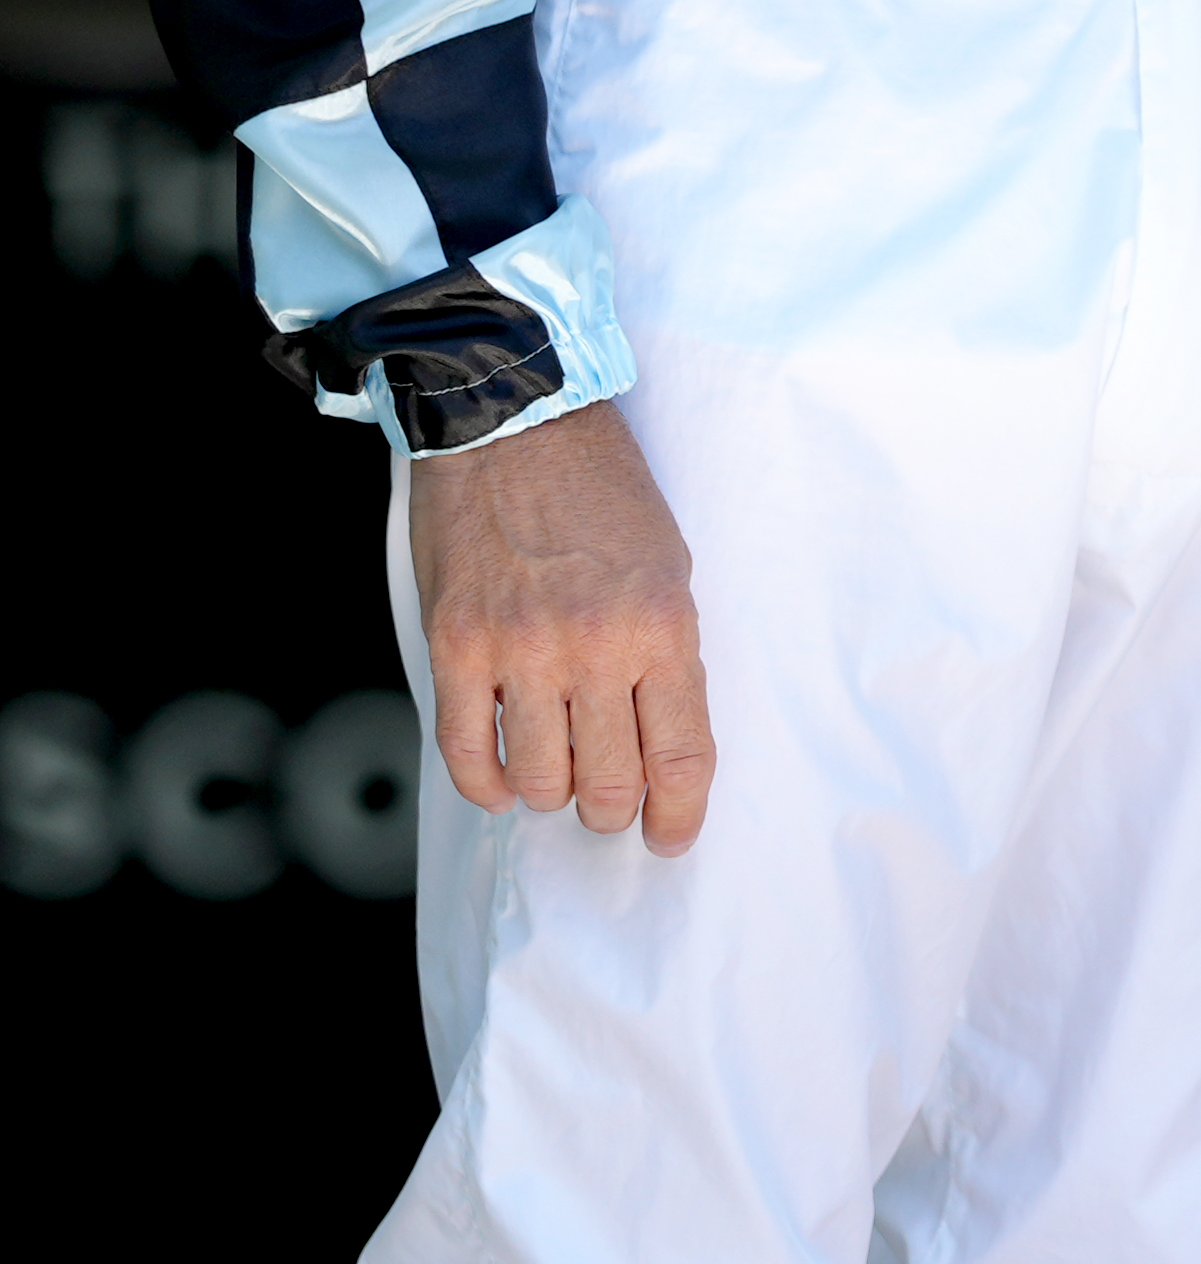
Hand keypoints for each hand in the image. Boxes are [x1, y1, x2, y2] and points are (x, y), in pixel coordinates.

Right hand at [411, 406, 715, 853]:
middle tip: (611, 803)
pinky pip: (467, 751)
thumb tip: (659, 735)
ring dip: (552, 794)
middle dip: (614, 809)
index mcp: (663, 627)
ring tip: (559, 778)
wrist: (515, 428)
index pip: (681, 753)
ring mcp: (519, 650)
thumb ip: (665, 652)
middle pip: (609, 781)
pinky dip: (486, 784)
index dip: (680, 812)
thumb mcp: (670, 567)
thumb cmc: (603, 494)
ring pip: (539, 778)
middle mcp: (594, 647)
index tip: (673, 836)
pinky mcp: (456, 647)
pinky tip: (503, 783)